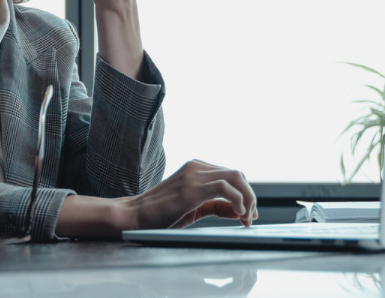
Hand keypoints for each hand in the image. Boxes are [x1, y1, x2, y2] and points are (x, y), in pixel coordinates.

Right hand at [123, 159, 257, 229]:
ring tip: (246, 218)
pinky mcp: (191, 189)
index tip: (249, 214)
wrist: (133, 216)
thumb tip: (238, 210)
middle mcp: (196, 167)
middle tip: (251, 217)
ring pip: (236, 177)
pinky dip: (237, 200)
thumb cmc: (160, 214)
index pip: (232, 175)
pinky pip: (225, 187)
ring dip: (248, 198)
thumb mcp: (193, 208)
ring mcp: (193, 175)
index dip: (246, 194)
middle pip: (238, 174)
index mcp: (196, 168)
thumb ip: (215, 206)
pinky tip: (238, 214)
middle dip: (250, 196)